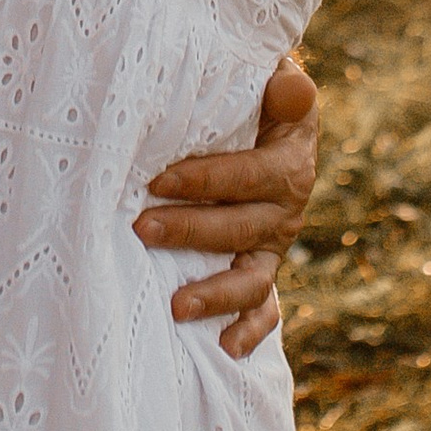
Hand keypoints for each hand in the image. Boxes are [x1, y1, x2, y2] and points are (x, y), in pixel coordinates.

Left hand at [135, 51, 319, 358]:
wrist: (266, 120)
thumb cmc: (253, 96)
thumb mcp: (271, 80)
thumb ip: (282, 85)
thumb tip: (291, 89)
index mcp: (290, 163)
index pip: (251, 175)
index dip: (207, 178)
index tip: (157, 178)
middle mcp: (287, 211)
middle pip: (242, 227)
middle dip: (190, 230)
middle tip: (140, 228)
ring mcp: (274, 246)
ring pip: (253, 278)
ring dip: (216, 293)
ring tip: (176, 306)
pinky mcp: (262, 268)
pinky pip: (265, 308)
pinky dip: (250, 331)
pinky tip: (224, 349)